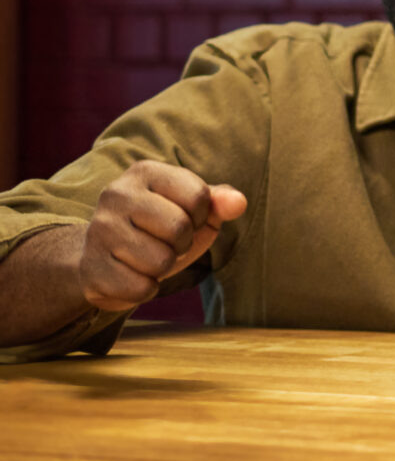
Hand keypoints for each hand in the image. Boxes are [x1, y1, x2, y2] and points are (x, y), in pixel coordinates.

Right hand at [79, 161, 246, 313]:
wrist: (106, 256)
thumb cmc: (159, 226)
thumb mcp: (193, 208)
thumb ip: (219, 202)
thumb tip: (238, 203)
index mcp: (145, 172)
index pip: (199, 196)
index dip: (201, 216)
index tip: (185, 218)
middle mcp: (116, 195)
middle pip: (180, 228)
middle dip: (182, 243)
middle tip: (165, 242)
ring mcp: (98, 231)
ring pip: (160, 261)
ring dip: (163, 267)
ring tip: (147, 256)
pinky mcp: (89, 269)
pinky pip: (141, 288)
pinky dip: (146, 289)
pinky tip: (131, 275)